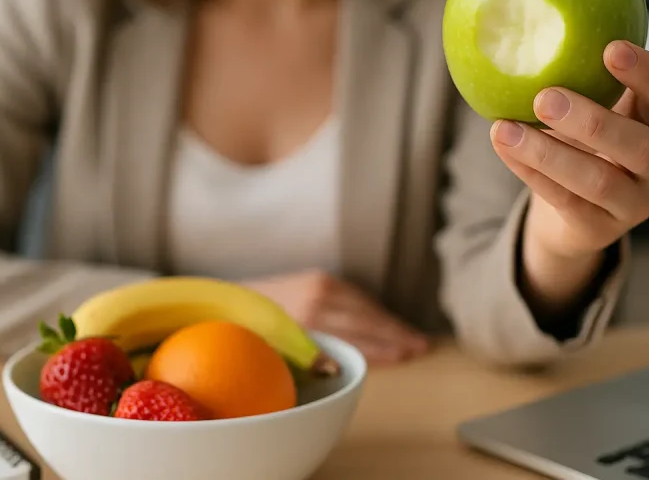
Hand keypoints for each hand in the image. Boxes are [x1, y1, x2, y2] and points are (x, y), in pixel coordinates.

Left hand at [243, 269, 429, 365]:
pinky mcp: (318, 277)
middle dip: (394, 333)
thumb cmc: (251, 336)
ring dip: (389, 321)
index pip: (353, 336)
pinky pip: (355, 295)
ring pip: (363, 305)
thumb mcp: (273, 353)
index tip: (406, 356)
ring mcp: (317, 284)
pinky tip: (386, 322)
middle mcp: (314, 298)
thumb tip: (334, 369)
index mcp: (303, 320)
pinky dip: (374, 309)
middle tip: (421, 346)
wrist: (227, 300)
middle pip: (364, 319)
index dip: (381, 347)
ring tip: (413, 336)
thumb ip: (305, 359)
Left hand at [489, 41, 648, 298]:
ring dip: (548, 153)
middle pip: (641, 146)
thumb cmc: (583, 136)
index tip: (610, 48)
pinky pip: (564, 202)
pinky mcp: (599, 230)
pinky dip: (531, 173)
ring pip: (598, 182)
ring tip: (504, 128)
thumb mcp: (593, 101)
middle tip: (544, 97)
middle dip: (593, 121)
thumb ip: (579, 67)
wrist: (575, 211)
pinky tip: (503, 147)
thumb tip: (528, 8)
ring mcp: (634, 202)